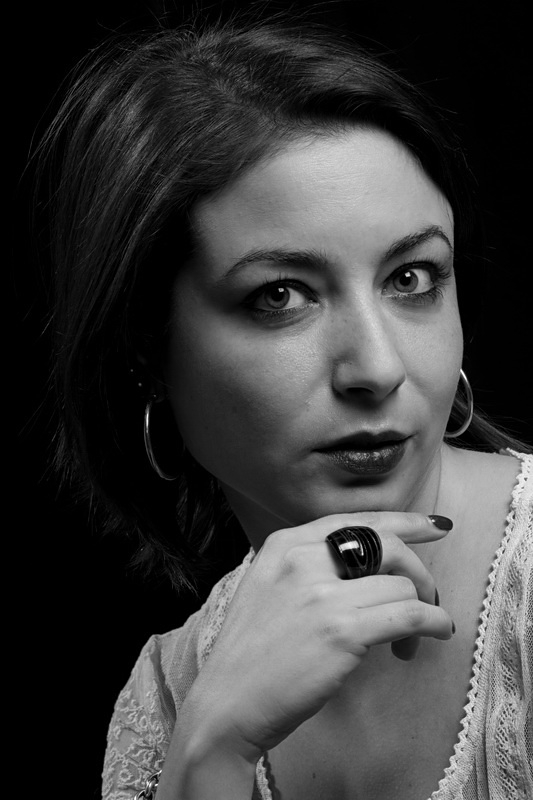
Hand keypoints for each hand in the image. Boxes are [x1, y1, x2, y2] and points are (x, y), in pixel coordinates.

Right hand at [178, 511, 452, 762]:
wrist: (227, 704)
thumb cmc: (253, 655)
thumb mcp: (269, 588)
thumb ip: (308, 566)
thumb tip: (369, 564)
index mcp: (284, 544)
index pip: (356, 520)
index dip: (404, 521)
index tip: (436, 527)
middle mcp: (303, 558)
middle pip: (387, 544)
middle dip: (419, 571)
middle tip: (428, 599)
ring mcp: (322, 593)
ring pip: (402, 583)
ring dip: (422, 609)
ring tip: (409, 642)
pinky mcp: (342, 630)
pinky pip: (410, 614)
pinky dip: (434, 622)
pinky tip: (435, 634)